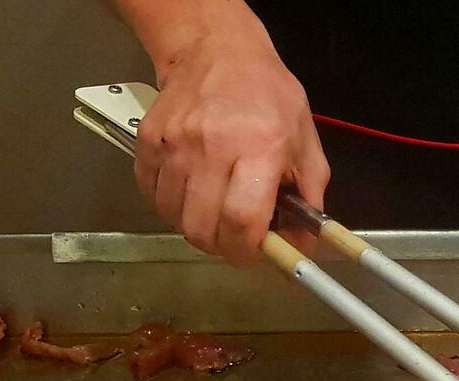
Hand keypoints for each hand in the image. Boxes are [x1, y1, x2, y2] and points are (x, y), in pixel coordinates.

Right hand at [131, 11, 327, 265]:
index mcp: (259, 147)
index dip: (245, 250)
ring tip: (211, 211)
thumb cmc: (266, 94)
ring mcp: (175, 143)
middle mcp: (212, 146)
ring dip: (193, 226)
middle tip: (231, 237)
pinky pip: (151, 194)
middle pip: (202, 226)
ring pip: (174, 216)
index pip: (242, 219)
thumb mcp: (305, 140)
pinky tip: (189, 193)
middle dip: (219, 245)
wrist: (216, 50)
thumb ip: (309, 195)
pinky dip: (168, 205)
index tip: (251, 253)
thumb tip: (301, 245)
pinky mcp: (149, 140)